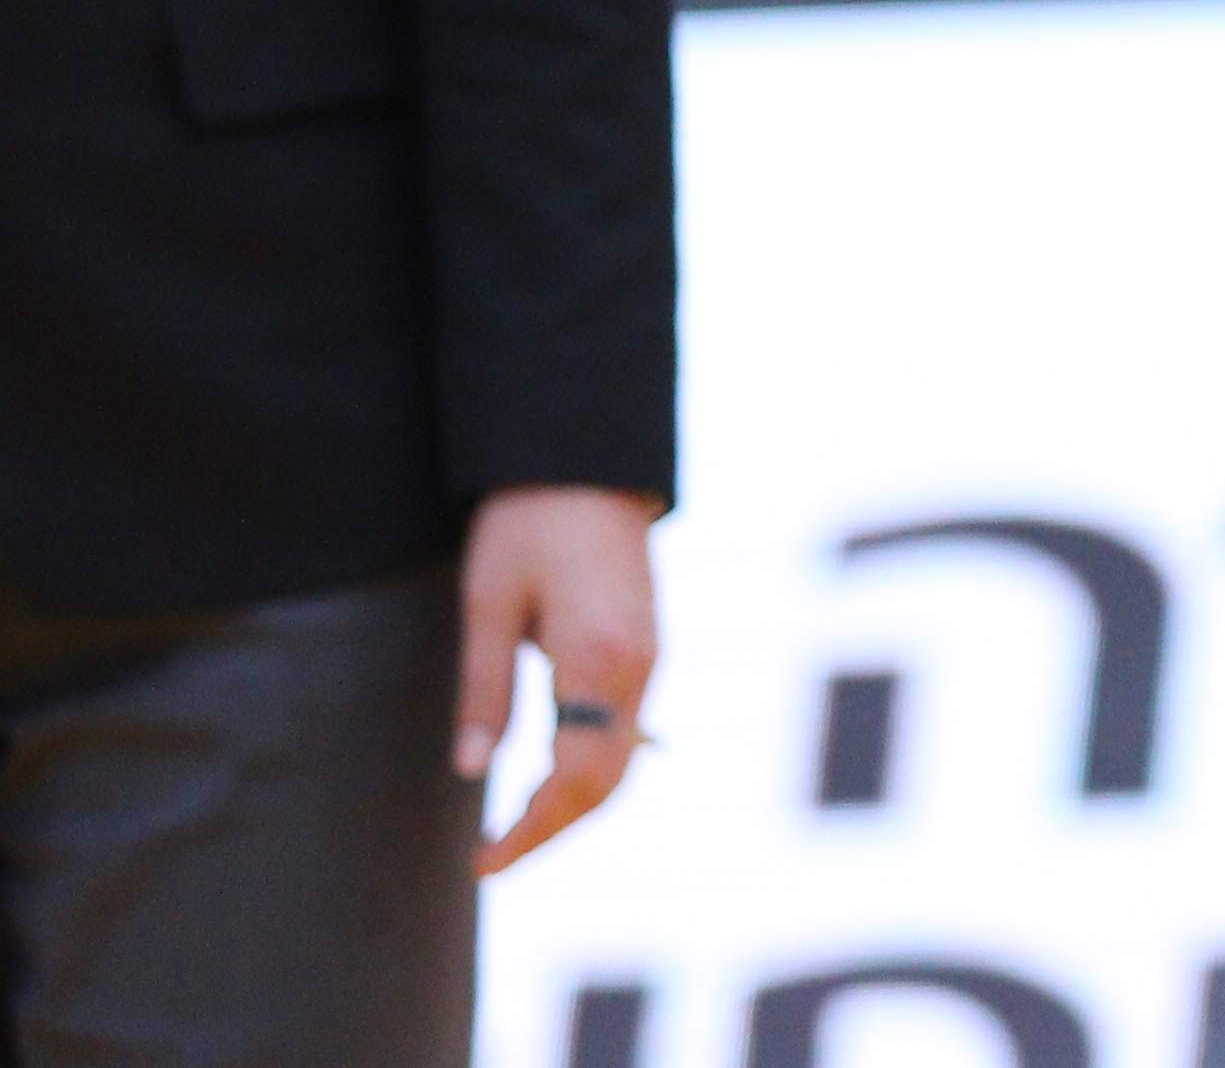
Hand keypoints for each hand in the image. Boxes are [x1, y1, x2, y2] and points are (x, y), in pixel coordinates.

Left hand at [457, 486, 661, 873]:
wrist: (588, 464)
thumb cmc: (528, 525)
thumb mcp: (488, 604)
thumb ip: (485, 690)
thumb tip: (470, 770)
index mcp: (598, 660)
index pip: (574, 779)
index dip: (529, 832)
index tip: (482, 864)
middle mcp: (637, 669)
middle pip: (607, 783)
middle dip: (552, 831)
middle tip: (491, 859)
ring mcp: (650, 660)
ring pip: (621, 761)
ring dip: (571, 804)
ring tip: (511, 826)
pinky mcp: (646, 649)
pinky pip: (625, 731)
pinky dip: (589, 769)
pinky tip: (546, 775)